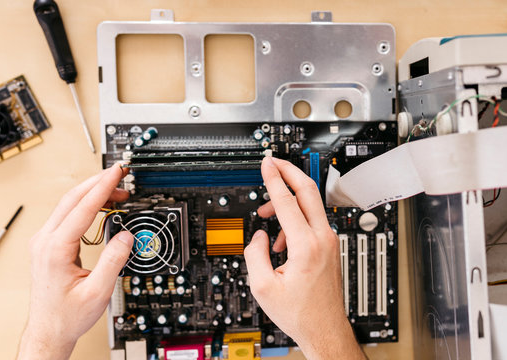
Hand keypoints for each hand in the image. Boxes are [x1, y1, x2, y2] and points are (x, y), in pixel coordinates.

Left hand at [18, 164, 133, 359]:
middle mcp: (44, 242)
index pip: (81, 209)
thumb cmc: (67, 316)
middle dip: (98, 183)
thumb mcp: (97, 292)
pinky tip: (101, 205)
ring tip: (117, 191)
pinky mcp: (48, 244)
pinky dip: (86, 205)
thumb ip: (113, 261)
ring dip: (92, 193)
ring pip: (68, 205)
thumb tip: (126, 236)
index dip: (102, 188)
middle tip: (120, 176)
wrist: (49, 329)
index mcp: (54, 250)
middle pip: (71, 199)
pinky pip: (67, 215)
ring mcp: (44, 242)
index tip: (116, 174)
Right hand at [244, 157, 364, 359]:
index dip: (273, 178)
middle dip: (290, 171)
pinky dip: (294, 218)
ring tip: (266, 213)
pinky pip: (311, 220)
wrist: (324, 328)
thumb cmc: (301, 312)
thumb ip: (254, 254)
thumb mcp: (263, 288)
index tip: (266, 163)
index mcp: (306, 247)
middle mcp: (322, 239)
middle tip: (274, 161)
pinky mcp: (329, 246)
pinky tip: (280, 239)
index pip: (286, 201)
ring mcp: (329, 241)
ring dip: (288, 199)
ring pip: (310, 204)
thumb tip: (258, 236)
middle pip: (308, 190)